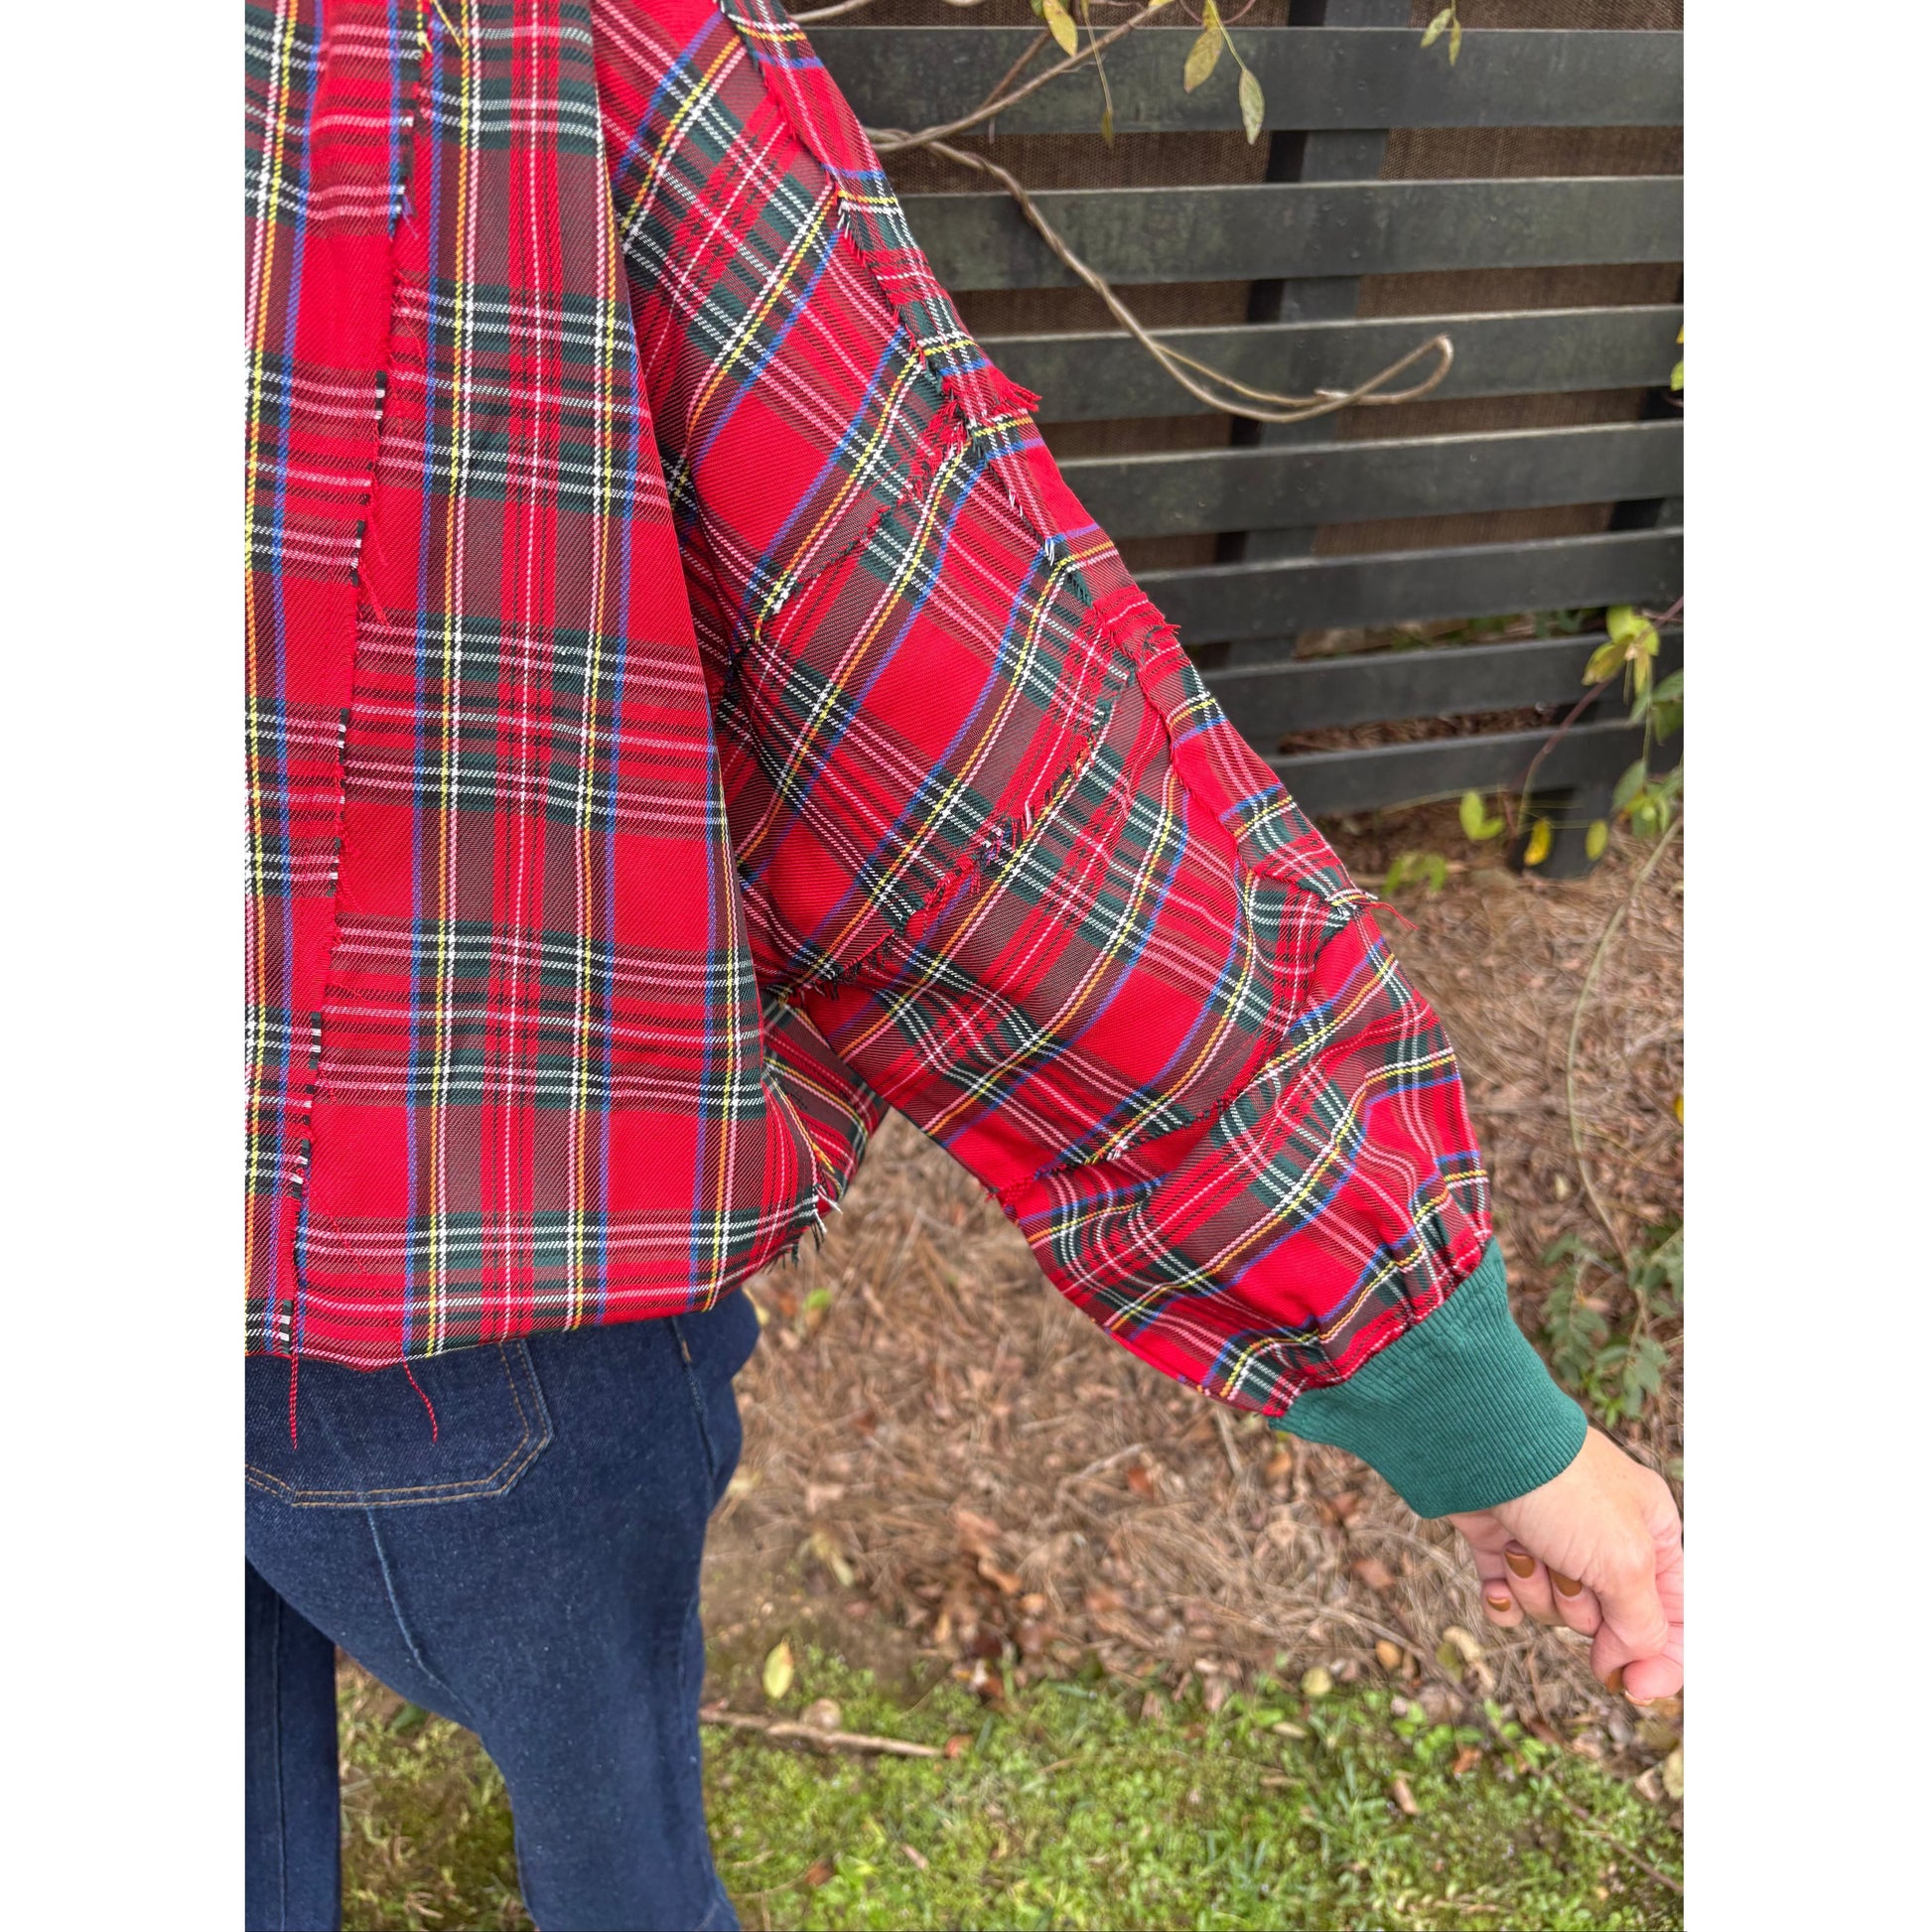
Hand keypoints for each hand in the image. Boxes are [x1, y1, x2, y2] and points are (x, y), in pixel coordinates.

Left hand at [1445, 1426, 1682, 1701]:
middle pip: (1606, 1620)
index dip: (1658, 1659)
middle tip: (1569, 1572)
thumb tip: (1628, 1666)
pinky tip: (1497, 1576)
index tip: (1632, 1689)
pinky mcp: (1504, 1542)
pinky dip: (1502, 1595)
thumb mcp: (1626, 1562)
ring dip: (1537, 1591)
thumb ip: (1641, 1625)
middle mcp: (1605, 1538)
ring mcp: (1552, 1540)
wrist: (1479, 1444)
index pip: (1673, 1616)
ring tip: (1527, 1548)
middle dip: (1581, 1609)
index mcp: (1652, 1534)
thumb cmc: (1563, 1489)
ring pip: (1554, 1610)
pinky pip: (1510, 1599)